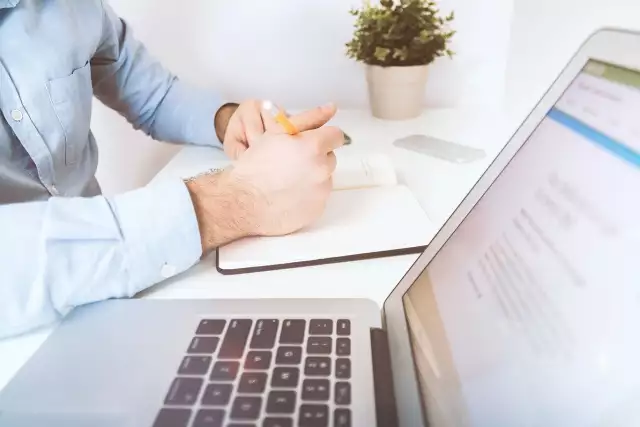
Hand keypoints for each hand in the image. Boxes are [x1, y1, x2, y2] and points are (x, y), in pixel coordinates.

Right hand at [186, 111, 343, 252]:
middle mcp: (321, 168)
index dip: (324, 138)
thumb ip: (306, 119)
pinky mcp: (317, 209)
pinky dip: (308, 196)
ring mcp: (321, 191)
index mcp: (313, 146)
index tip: (313, 142)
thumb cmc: (255, 167)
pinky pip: (318, 198)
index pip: (336, 136)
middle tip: (293, 163)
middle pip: (330, 158)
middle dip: (316, 159)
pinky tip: (289, 196)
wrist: (242, 202)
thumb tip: (331, 107)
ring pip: (324, 179)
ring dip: (312, 177)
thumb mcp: (276, 134)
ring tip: (288, 181)